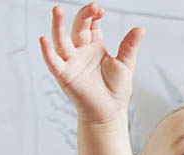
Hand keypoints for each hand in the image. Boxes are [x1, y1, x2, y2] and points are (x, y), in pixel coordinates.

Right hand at [39, 3, 144, 125]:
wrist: (110, 113)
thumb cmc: (116, 91)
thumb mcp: (125, 65)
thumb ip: (129, 46)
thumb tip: (140, 28)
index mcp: (95, 47)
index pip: (90, 25)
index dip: (94, 15)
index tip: (100, 9)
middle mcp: (81, 52)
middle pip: (77, 28)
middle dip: (83, 16)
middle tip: (92, 7)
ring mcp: (71, 63)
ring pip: (61, 41)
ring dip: (58, 26)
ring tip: (57, 10)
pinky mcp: (64, 76)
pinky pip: (53, 62)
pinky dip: (47, 52)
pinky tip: (43, 40)